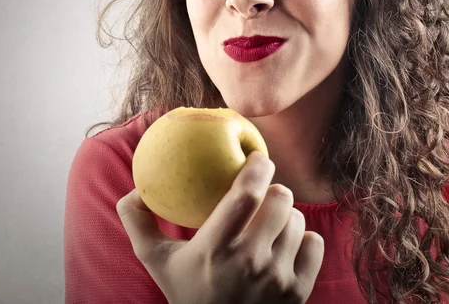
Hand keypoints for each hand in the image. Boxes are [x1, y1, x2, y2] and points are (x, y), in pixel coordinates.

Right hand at [116, 150, 324, 303]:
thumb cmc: (188, 293)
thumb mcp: (157, 262)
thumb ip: (139, 223)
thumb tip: (134, 190)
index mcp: (215, 248)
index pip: (247, 193)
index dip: (258, 167)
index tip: (257, 158)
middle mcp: (250, 262)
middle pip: (281, 199)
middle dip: (274, 189)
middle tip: (264, 194)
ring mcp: (277, 278)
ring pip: (297, 220)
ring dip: (285, 216)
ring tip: (269, 226)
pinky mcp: (299, 291)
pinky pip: (314, 243)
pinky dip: (303, 240)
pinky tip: (285, 246)